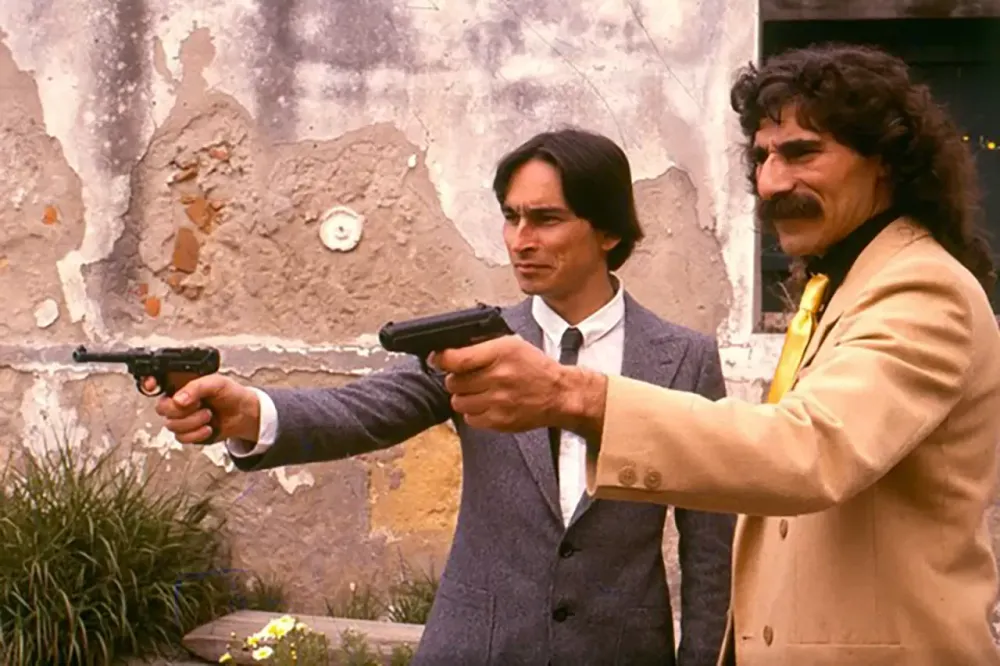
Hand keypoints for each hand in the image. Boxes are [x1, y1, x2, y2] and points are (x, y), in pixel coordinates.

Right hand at [146, 373, 260, 444]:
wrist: (243, 413)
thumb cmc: (230, 393)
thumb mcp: (216, 383)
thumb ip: (196, 388)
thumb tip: (178, 399)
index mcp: (181, 384)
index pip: (156, 382)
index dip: (148, 383)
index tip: (152, 386)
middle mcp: (177, 400)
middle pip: (161, 408)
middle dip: (181, 410)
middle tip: (200, 405)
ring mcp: (181, 418)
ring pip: (171, 425)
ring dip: (193, 422)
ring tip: (209, 415)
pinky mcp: (188, 433)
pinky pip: (181, 438)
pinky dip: (197, 434)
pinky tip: (208, 427)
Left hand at [432, 335, 605, 434]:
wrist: (559, 394)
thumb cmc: (535, 368)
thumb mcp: (512, 344)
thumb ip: (482, 346)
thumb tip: (451, 350)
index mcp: (501, 352)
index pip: (457, 359)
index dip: (441, 359)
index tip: (437, 359)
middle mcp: (499, 377)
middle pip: (454, 382)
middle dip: (456, 378)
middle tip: (467, 377)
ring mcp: (499, 401)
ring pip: (458, 401)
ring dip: (463, 396)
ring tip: (477, 391)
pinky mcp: (500, 421)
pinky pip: (469, 418)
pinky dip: (473, 412)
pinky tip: (485, 404)